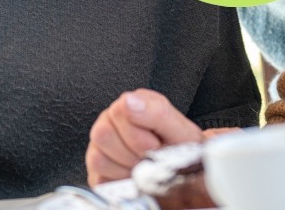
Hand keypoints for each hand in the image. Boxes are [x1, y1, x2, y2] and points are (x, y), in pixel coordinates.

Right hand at [86, 89, 203, 185]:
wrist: (186, 175)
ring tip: (143, 167)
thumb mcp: (179, 130)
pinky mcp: (98, 171)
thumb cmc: (182, 151)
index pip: (117, 111)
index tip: (155, 144)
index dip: (137, 134)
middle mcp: (112, 122)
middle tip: (149, 157)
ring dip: (126, 169)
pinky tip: (133, 178)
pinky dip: (119, 183)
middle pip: (102, 134)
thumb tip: (129, 101)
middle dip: (132, 153)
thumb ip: (156, 112)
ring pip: (97, 158)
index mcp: (132, 105)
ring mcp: (101, 146)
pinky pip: (98, 179)